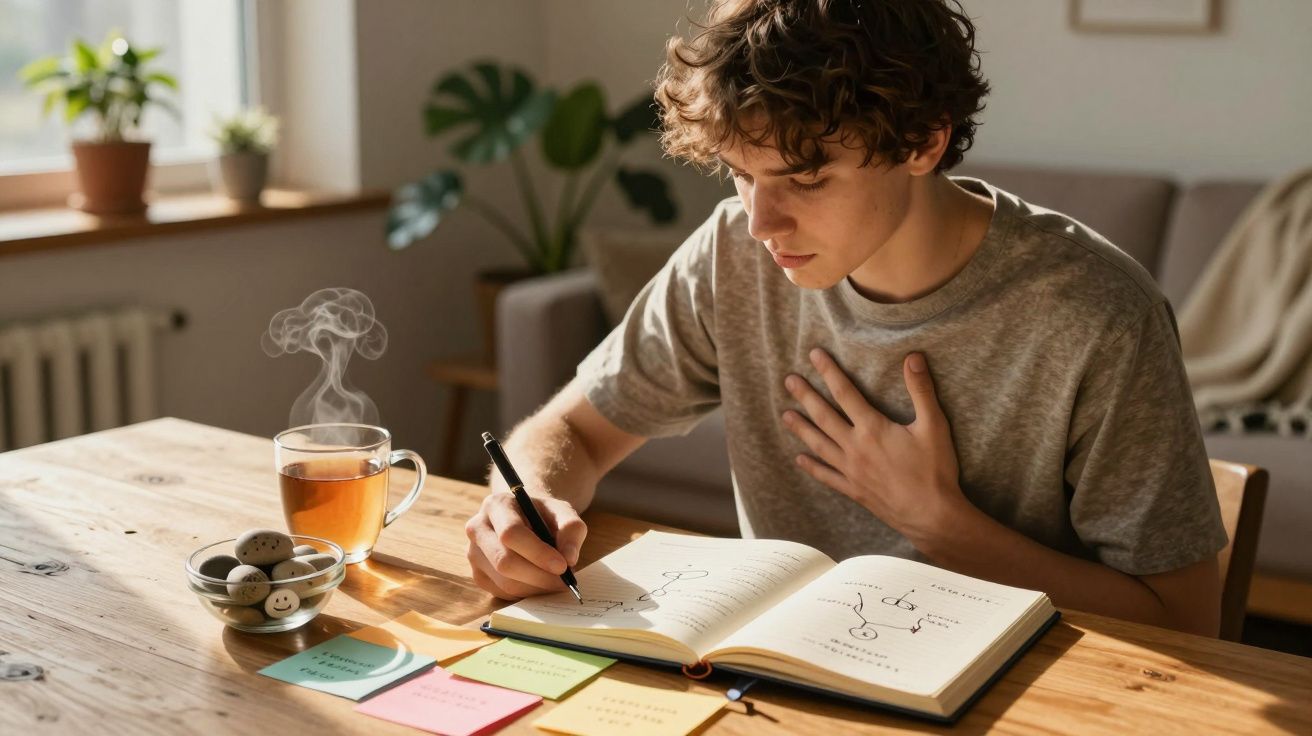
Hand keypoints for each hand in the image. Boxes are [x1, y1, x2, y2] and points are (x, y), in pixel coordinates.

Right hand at [465, 493, 586, 599]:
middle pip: (504, 561)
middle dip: (538, 576)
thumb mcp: (563, 512)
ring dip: (535, 587)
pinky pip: (502, 593)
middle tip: (564, 581)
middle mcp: (478, 528)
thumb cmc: (544, 515)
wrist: (526, 518)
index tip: (563, 566)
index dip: (538, 553)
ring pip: (503, 582)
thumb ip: (571, 529)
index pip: (511, 533)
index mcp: (497, 505)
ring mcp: (473, 553)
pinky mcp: (478, 574)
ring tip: (555, 581)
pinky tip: (540, 583)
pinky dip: (526, 593)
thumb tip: (569, 558)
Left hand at [782, 348, 966, 545]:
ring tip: (785, 415)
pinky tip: (800, 459)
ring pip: (819, 444)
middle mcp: (855, 447)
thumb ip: (921, 390)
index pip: (844, 392)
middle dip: (805, 396)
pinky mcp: (854, 490)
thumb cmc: (935, 470)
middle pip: (824, 416)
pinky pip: (827, 476)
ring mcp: (851, 470)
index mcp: (872, 428)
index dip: (828, 371)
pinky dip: (812, 467)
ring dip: (801, 429)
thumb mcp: (934, 425)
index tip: (814, 355)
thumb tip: (913, 357)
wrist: (932, 515)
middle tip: (789, 380)